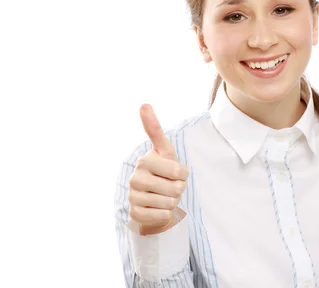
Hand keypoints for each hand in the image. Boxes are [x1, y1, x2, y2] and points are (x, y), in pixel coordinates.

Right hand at [128, 104, 188, 234]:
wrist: (153, 200)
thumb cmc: (163, 172)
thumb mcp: (165, 151)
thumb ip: (154, 129)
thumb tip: (143, 104)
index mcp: (145, 161)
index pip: (178, 171)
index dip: (183, 174)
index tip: (176, 173)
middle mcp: (136, 178)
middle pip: (176, 188)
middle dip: (179, 189)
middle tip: (170, 186)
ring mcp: (133, 196)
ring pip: (170, 203)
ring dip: (172, 202)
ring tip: (164, 196)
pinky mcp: (135, 214)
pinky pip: (162, 216)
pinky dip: (166, 214)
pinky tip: (158, 208)